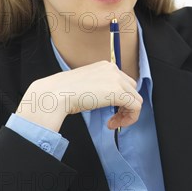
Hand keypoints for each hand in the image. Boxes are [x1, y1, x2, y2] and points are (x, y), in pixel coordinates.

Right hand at [17, 61, 142, 131]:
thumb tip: (108, 98)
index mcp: (106, 66)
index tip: (111, 111)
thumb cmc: (65, 92)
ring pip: (136, 99)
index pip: (124, 82)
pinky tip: (112, 124)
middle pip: (132, 90)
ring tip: (113, 123)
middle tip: (113, 119)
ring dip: (127, 114)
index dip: (121, 99)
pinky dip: (129, 118)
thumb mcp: (87, 85)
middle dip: (125, 106)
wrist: (56, 94)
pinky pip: (136, 107)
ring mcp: (117, 80)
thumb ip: (101, 87)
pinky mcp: (119, 92)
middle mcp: (114, 69)